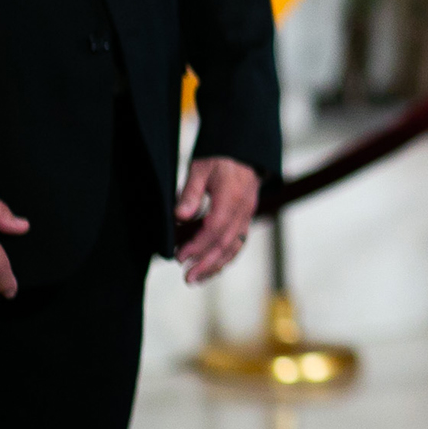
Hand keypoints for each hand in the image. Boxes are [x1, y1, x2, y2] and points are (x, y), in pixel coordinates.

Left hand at [174, 156, 260, 284]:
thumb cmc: (219, 158)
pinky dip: (225, 256)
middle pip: (226, 243)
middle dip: (206, 263)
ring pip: (235, 246)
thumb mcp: (199, 169)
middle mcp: (243, 209)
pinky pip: (238, 241)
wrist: (244, 150)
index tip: (180, 256)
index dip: (197, 245)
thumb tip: (180, 217)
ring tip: (197, 278)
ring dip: (216, 265)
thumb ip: (190, 194)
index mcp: (231, 197)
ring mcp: (247, 214)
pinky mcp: (246, 217)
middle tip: (187, 278)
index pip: (214, 228)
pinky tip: (212, 266)